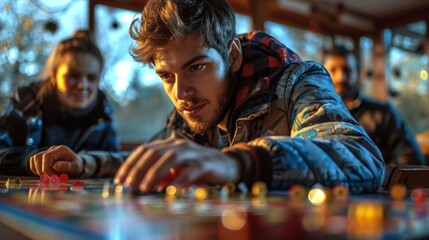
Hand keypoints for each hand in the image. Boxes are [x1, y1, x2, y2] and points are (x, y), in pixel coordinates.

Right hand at [29, 145, 83, 177]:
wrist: (77, 166)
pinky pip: (33, 163)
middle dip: (42, 171)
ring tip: (50, 177)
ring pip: (34, 160)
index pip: (46, 156)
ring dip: (38, 171)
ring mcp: (46, 153)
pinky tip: (46, 176)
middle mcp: (52, 149)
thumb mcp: (76, 167)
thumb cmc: (77, 166)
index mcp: (61, 150)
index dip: (46, 168)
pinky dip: (36, 171)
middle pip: (37, 157)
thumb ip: (67, 166)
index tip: (52, 178)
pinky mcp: (42, 158)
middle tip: (51, 179)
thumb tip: (55, 165)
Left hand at [114, 138, 239, 192]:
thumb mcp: (177, 170)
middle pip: (154, 153)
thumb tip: (144, 182)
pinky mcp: (206, 163)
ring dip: (155, 174)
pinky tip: (171, 189)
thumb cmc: (200, 168)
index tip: (120, 180)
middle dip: (138, 169)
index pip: (145, 150)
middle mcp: (179, 145)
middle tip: (129, 186)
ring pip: (170, 158)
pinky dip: (180, 179)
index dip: (130, 164)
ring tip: (145, 188)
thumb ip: (162, 173)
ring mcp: (193, 153)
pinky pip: (191, 170)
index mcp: (170, 145)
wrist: (229, 164)